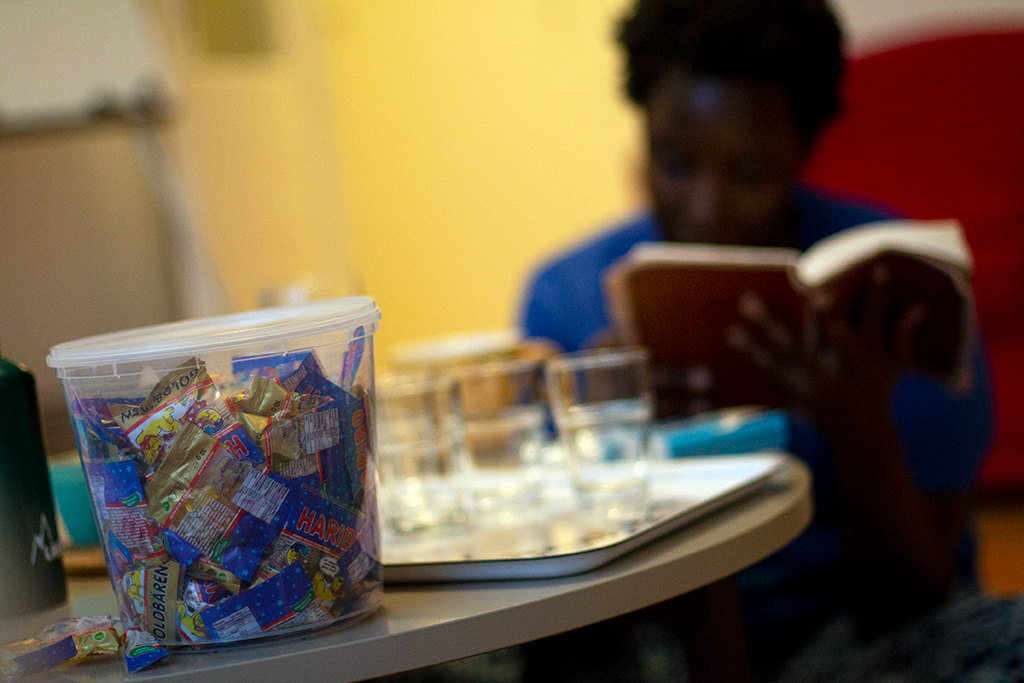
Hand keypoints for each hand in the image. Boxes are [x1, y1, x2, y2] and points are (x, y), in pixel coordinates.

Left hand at [726, 264, 927, 437]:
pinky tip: (732, 332)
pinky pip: (769, 365)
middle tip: (815, 292)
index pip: (878, 319)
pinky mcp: (793, 383)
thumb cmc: (878, 387)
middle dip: (827, 315)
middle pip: (834, 335)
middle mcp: (841, 364)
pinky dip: (751, 349)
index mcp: (869, 353)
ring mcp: (815, 375)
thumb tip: (920, 306)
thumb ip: (904, 334)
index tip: (879, 268)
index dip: (879, 295)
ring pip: (791, 346)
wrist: (858, 434)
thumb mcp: (898, 363)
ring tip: (749, 301)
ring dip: (769, 325)